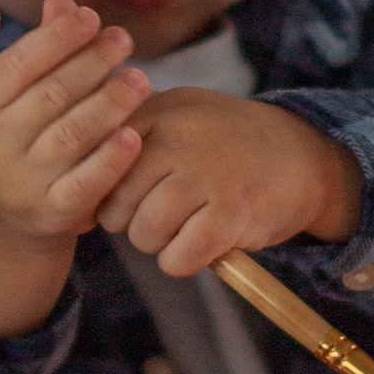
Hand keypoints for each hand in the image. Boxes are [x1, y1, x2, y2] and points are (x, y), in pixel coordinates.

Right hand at [0, 0, 152, 241]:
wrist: (7, 214)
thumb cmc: (21, 133)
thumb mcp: (18, 93)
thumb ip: (42, 47)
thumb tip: (62, 1)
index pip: (18, 63)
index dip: (58, 36)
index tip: (91, 17)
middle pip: (52, 94)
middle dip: (93, 61)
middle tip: (124, 41)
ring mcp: (22, 183)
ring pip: (74, 134)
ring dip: (112, 101)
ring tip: (140, 80)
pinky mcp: (54, 213)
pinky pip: (87, 182)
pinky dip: (113, 158)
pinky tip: (135, 134)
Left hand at [93, 86, 360, 279]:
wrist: (301, 155)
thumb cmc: (226, 141)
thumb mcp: (178, 114)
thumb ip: (127, 129)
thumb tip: (72, 167)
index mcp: (158, 112)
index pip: (96, 161)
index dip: (100, 192)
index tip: (116, 200)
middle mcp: (178, 139)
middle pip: (115, 204)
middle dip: (128, 222)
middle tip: (157, 216)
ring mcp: (206, 175)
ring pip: (144, 232)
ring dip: (157, 244)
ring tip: (181, 228)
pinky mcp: (232, 213)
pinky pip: (178, 257)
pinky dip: (182, 261)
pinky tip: (200, 245)